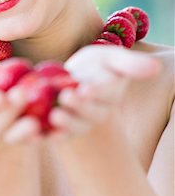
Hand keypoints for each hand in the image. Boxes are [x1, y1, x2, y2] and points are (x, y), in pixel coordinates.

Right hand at [0, 62, 41, 143]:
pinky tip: (58, 130)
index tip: (0, 95)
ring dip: (25, 131)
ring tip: (36, 122)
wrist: (5, 98)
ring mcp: (9, 136)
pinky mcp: (29, 138)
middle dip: (10, 113)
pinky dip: (48, 136)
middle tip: (22, 96)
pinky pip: (38, 139)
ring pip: (17, 136)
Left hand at [46, 45, 160, 140]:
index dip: (97, 93)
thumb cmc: (95, 66)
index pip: (106, 95)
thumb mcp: (111, 58)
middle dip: (79, 107)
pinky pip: (56, 135)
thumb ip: (130, 64)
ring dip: (65, 123)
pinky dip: (48, 137)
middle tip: (66, 97)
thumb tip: (157, 66)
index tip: (86, 89)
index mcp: (110, 95)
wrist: (73, 79)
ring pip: (75, 127)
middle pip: (90, 113)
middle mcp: (96, 113)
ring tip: (54, 115)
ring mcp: (79, 122)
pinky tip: (39, 134)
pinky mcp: (61, 129)